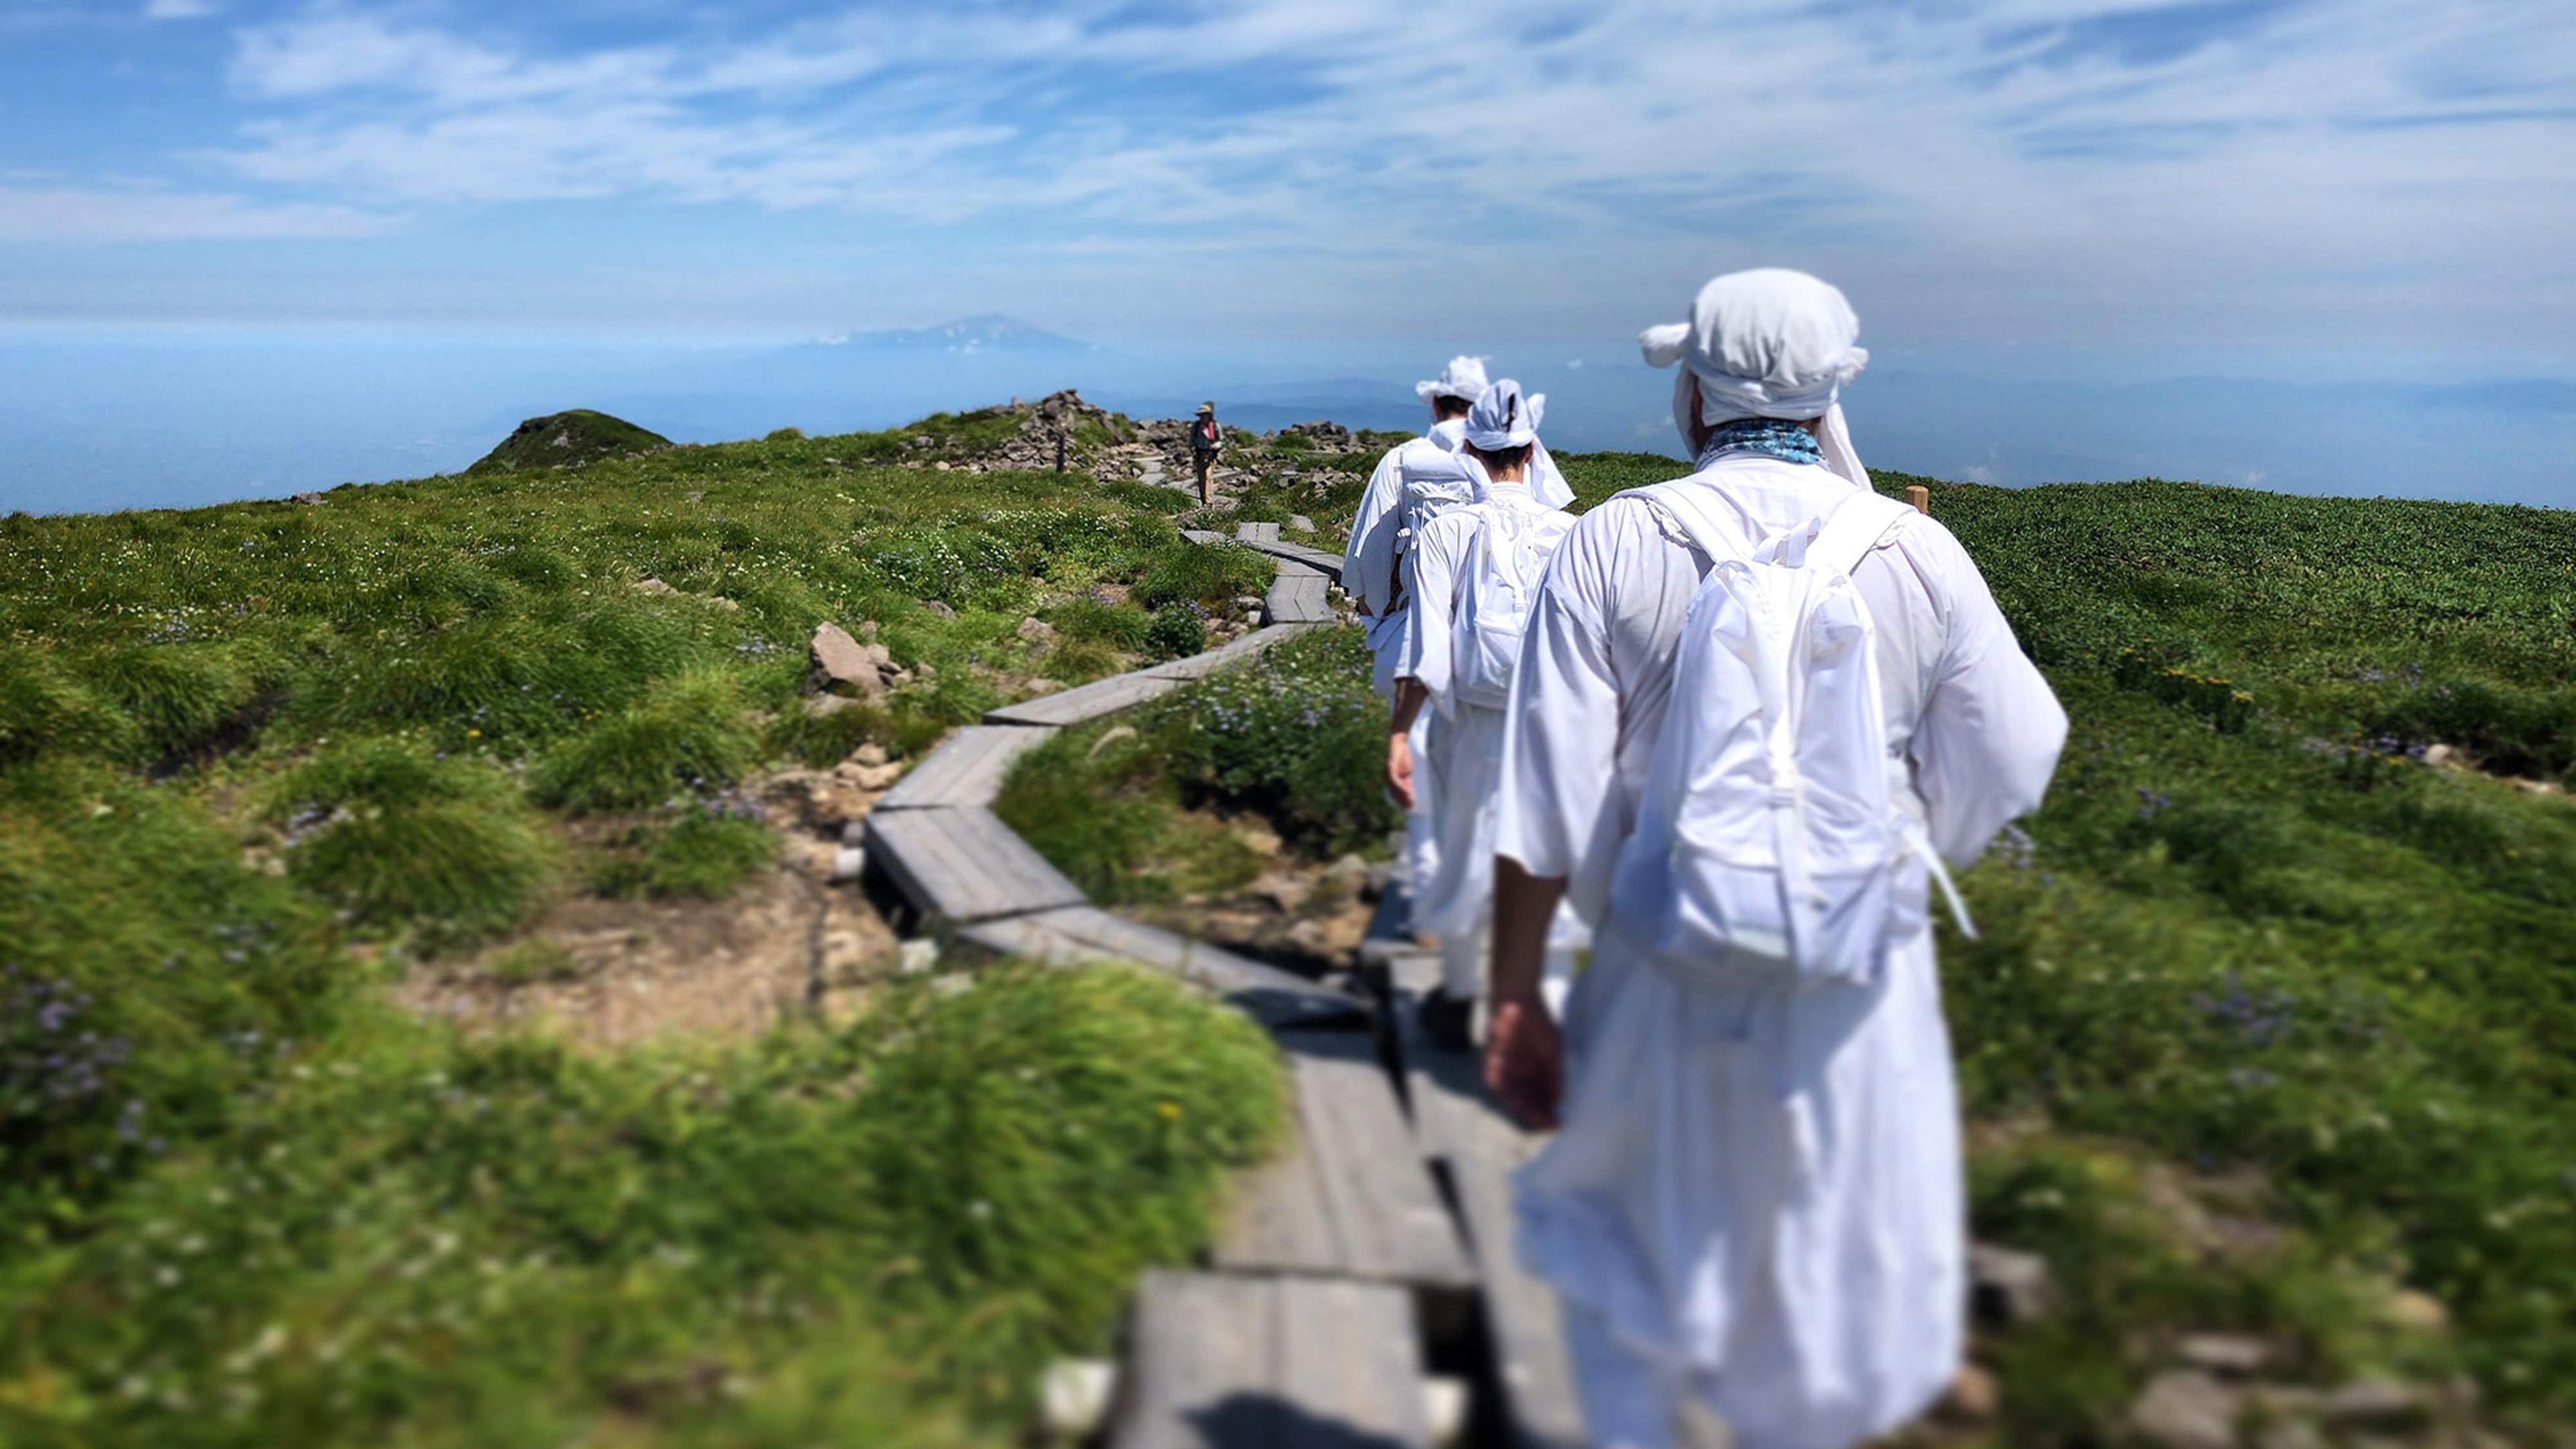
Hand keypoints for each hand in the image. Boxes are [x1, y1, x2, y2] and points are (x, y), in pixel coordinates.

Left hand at [1385, 732, 1414, 809]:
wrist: (1400, 742)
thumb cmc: (1403, 756)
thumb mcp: (1406, 772)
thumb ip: (1407, 782)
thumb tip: (1410, 794)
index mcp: (1390, 780)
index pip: (1394, 794)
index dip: (1400, 802)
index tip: (1408, 808)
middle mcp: (1386, 778)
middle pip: (1393, 793)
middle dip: (1401, 802)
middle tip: (1410, 808)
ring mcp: (1387, 773)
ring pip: (1393, 789)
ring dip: (1402, 797)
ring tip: (1409, 803)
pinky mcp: (1390, 767)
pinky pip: (1394, 780)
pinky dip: (1400, 787)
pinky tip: (1407, 792)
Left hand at [1484, 994, 1562, 1130]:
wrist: (1518, 996)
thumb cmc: (1538, 1020)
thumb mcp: (1553, 1050)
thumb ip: (1555, 1075)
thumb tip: (1559, 1100)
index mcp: (1534, 1070)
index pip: (1540, 1096)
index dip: (1548, 1109)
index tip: (1559, 1122)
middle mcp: (1518, 1072)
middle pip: (1526, 1099)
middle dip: (1536, 1113)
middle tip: (1547, 1124)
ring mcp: (1505, 1067)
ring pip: (1512, 1094)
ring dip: (1523, 1107)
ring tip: (1535, 1117)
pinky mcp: (1491, 1059)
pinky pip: (1495, 1081)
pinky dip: (1506, 1091)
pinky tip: (1517, 1100)